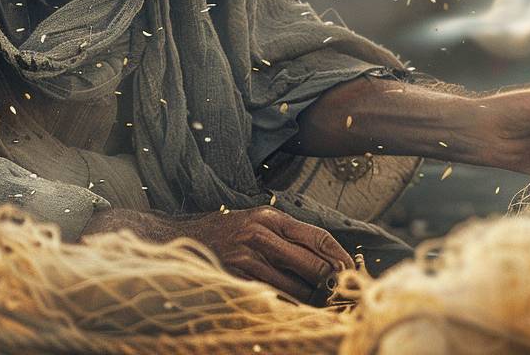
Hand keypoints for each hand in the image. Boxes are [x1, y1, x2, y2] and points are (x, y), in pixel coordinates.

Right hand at [82, 205, 352, 301]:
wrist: (177, 241)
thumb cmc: (221, 233)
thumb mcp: (252, 222)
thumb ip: (284, 234)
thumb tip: (325, 256)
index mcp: (268, 217)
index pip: (318, 236)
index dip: (340, 257)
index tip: (352, 273)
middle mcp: (260, 234)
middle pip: (312, 264)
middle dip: (332, 284)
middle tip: (344, 297)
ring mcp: (247, 257)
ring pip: (296, 287)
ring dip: (314, 302)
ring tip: (326, 309)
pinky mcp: (236, 278)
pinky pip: (272, 298)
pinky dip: (288, 307)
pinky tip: (296, 312)